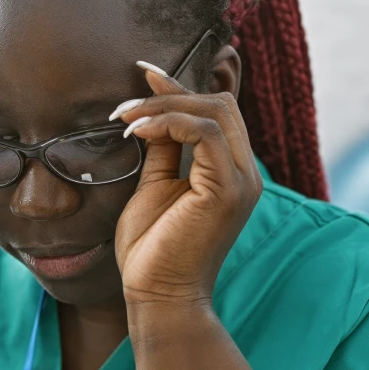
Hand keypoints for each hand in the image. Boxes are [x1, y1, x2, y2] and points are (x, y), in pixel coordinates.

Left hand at [111, 67, 261, 308]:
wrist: (157, 296)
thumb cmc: (152, 251)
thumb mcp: (155, 188)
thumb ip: (163, 152)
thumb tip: (153, 114)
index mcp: (231, 173)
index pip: (217, 112)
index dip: (180, 87)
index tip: (142, 73)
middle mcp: (245, 174)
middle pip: (220, 103)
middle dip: (170, 93)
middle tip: (124, 105)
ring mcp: (241, 182)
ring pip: (214, 111)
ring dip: (163, 107)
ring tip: (124, 119)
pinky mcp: (227, 191)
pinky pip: (205, 133)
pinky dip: (168, 123)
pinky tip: (137, 134)